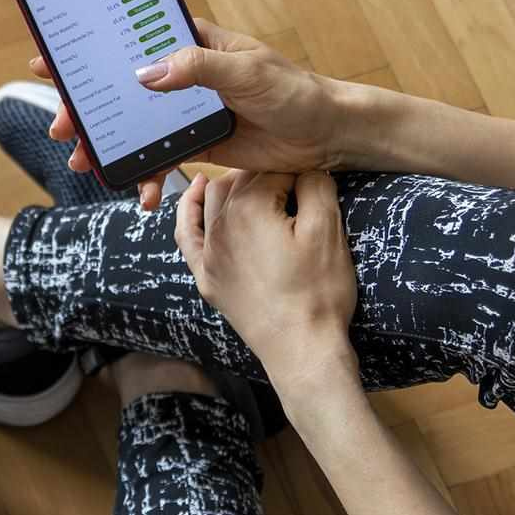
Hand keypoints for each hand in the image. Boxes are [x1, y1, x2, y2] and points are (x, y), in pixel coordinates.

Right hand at [29, 19, 341, 208]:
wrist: (326, 135)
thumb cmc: (294, 91)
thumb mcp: (248, 72)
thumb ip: (198, 68)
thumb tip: (147, 74)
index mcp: (190, 44)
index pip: (130, 40)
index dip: (89, 50)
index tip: (51, 63)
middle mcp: (181, 76)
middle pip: (120, 89)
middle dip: (87, 110)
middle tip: (62, 128)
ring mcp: (185, 112)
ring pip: (132, 128)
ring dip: (107, 148)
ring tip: (85, 165)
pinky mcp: (195, 145)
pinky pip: (158, 160)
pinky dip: (145, 178)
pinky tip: (142, 196)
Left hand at [172, 169, 360, 407]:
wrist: (301, 348)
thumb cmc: (318, 291)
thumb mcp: (328, 231)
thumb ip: (316, 185)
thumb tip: (307, 166)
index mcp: (248, 207)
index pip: (274, 170)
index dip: (299, 175)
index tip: (315, 186)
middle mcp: (219, 224)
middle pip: (243, 182)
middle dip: (269, 178)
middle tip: (298, 189)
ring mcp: (207, 251)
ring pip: (213, 199)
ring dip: (235, 185)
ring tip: (261, 183)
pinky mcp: (204, 275)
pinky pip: (186, 233)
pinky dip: (187, 208)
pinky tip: (196, 191)